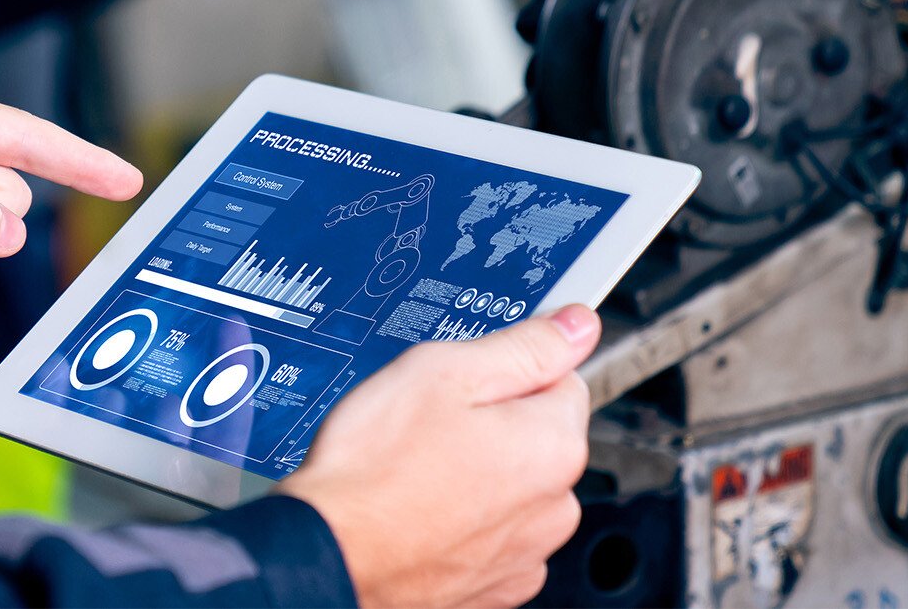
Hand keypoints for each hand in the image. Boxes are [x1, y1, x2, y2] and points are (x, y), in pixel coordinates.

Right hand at [277, 306, 599, 608]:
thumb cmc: (376, 467)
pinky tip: (423, 508)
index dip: (508, 369)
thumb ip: (522, 348)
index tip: (465, 381)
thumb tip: (576, 325)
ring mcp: (527, 553)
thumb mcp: (443, 373)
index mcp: (554, 445)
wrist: (331, 551)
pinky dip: (466, 521)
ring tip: (419, 469)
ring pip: (515, 487)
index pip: (562, 379)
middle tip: (431, 423)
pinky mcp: (496, 585)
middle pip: (538, 436)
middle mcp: (556, 506)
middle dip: (495, 424)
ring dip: (481, 474)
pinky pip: (493, 534)